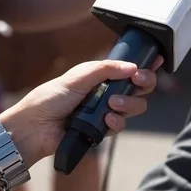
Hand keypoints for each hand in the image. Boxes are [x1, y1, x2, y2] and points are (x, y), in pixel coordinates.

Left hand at [0, 57, 162, 166]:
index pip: (130, 69)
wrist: (34, 128)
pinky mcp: (104, 130)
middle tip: (137, 80)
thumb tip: (133, 67)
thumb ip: (107, 68)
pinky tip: (107, 120)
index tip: (155, 60)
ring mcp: (108, 111)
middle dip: (144, 82)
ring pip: (136, 106)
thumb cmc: (50, 98)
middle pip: (140, 87)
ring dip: (129, 103)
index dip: (146, 65)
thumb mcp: (79, 76)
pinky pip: (122, 125)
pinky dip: (117, 122)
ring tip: (111, 104)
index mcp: (103, 76)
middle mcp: (109, 92)